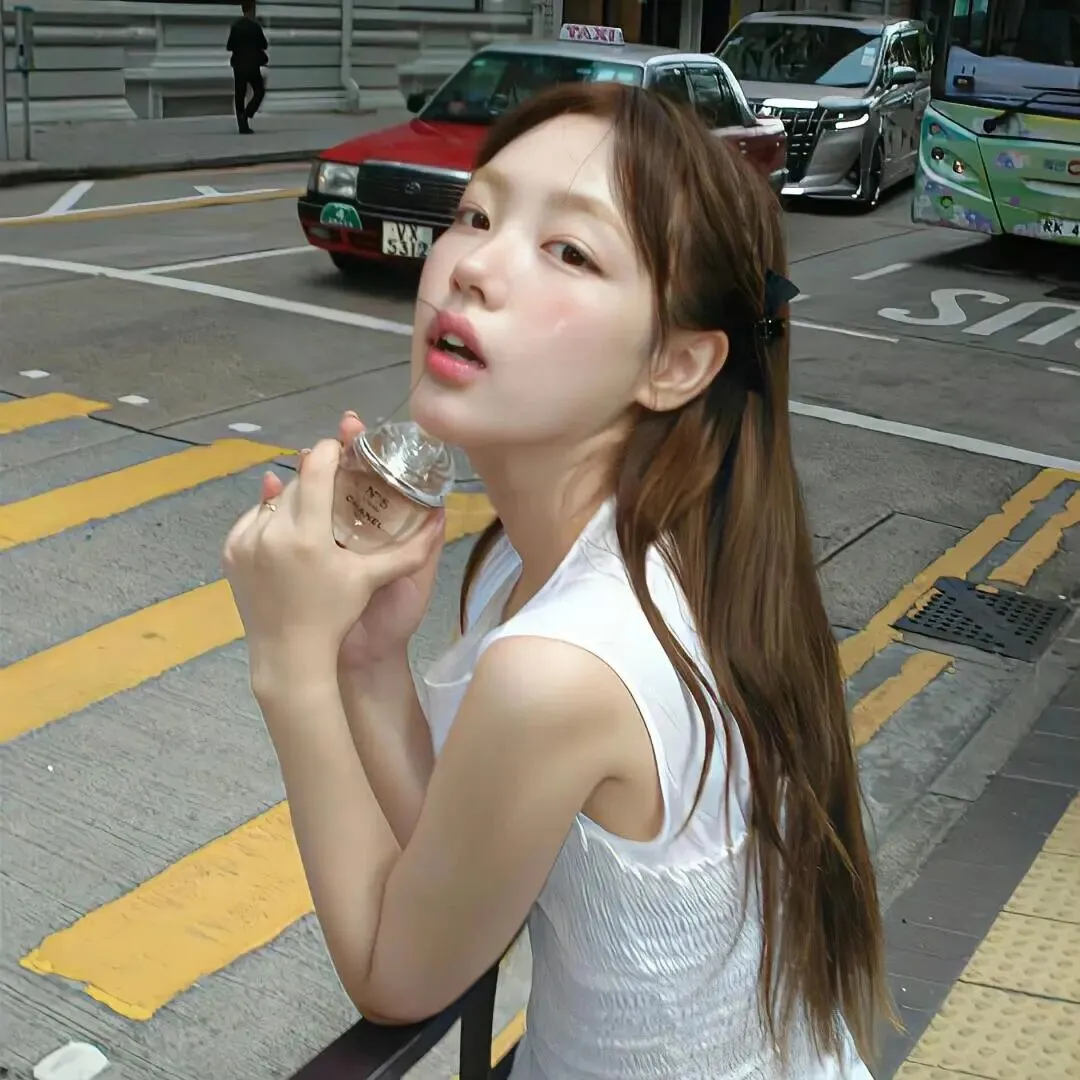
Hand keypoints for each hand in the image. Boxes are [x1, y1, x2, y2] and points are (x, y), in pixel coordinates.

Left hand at [222, 436, 444, 689]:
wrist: (288, 656)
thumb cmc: (335, 616)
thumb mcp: (371, 580)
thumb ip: (409, 550)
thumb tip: (440, 516)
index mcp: (308, 536)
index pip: (314, 469)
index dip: (329, 450)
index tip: (342, 446)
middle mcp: (272, 532)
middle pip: (294, 482)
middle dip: (314, 476)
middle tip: (333, 481)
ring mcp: (245, 542)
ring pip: (273, 500)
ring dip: (292, 499)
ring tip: (313, 513)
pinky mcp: (229, 552)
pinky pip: (252, 520)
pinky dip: (270, 519)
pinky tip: (287, 532)